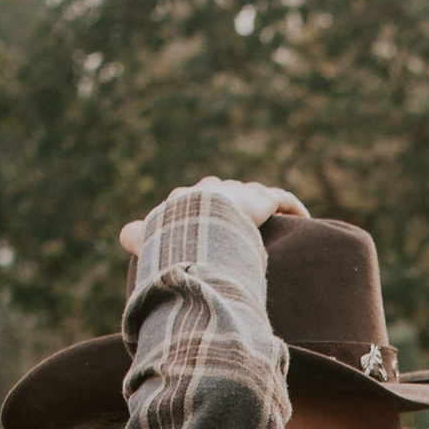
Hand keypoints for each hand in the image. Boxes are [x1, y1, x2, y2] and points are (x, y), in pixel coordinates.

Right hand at [118, 178, 307, 258]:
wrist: (194, 224)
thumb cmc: (170, 236)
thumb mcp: (149, 239)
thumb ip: (136, 237)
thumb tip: (125, 234)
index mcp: (185, 198)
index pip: (189, 198)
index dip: (195, 210)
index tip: (201, 226)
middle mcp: (211, 189)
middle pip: (220, 190)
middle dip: (227, 202)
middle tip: (237, 227)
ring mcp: (236, 193)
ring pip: (250, 194)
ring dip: (257, 206)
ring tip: (269, 227)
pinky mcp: (261, 200)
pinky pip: (281, 199)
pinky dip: (291, 207)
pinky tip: (303, 218)